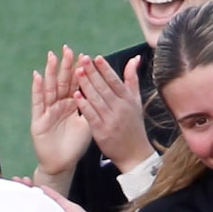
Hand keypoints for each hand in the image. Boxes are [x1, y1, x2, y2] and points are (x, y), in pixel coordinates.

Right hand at [30, 50, 94, 176]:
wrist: (62, 164)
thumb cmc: (75, 145)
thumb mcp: (89, 124)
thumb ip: (94, 107)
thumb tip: (106, 91)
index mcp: (72, 105)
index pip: (76, 84)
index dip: (80, 70)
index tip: (84, 55)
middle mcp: (59, 105)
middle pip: (63, 82)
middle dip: (65, 65)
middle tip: (68, 48)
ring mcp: (48, 111)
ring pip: (50, 88)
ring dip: (50, 72)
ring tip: (52, 56)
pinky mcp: (38, 120)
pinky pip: (38, 102)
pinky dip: (37, 89)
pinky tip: (37, 76)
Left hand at [77, 53, 151, 171]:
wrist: (135, 153)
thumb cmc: (134, 125)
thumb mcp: (136, 101)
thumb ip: (132, 79)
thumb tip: (134, 58)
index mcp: (128, 99)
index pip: (115, 81)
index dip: (105, 69)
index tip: (96, 58)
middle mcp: (120, 108)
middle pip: (104, 87)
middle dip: (93, 72)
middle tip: (82, 59)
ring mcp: (111, 120)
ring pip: (97, 99)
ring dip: (86, 85)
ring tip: (77, 72)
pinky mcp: (102, 132)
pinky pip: (91, 116)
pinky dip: (84, 105)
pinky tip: (76, 95)